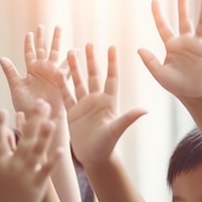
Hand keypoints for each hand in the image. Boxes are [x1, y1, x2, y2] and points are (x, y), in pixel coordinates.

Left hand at [0, 25, 66, 119]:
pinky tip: (75, 49)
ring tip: (58, 28)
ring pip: (55, 53)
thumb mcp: (16, 87)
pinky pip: (66, 67)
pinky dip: (70, 59)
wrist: (38, 117)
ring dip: (56, 41)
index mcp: (31, 71)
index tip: (29, 33)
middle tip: (43, 26)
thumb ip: (10, 72)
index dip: (29, 43)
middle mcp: (42, 70)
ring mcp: (52, 74)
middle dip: (43, 38)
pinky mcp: (61, 80)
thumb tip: (1, 58)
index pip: (29, 53)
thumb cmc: (25, 106)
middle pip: (43, 49)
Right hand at [0, 100, 61, 201]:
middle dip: (32, 120)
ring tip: (52, 121)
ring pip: (37, 150)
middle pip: (23, 138)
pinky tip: (62, 149)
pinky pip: (47, 169)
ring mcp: (26, 173)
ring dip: (44, 135)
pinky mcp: (38, 183)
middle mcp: (13, 165)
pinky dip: (54, 159)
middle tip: (39, 104)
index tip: (2, 110)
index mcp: (0, 164)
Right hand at [59, 44, 145, 165]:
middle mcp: (96, 100)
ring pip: (78, 82)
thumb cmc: (107, 145)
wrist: (93, 157)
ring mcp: (83, 105)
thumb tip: (144, 110)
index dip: (111, 63)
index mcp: (108, 102)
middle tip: (88, 44)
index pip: (110, 77)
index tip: (111, 47)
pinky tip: (57, 73)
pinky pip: (66, 95)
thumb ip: (128, 118)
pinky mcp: (72, 112)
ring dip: (75, 68)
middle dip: (91, 60)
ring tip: (71, 52)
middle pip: (93, 75)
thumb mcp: (116, 130)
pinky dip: (62, 85)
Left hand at [138, 0, 201, 99]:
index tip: (154, 0)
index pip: (163, 26)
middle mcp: (185, 41)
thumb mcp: (159, 73)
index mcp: (171, 45)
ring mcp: (198, 44)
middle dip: (182, 3)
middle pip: (183, 18)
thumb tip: (139, 49)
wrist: (191, 93)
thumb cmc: (174, 84)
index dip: (158, 14)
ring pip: (201, 23)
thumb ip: (150, 61)